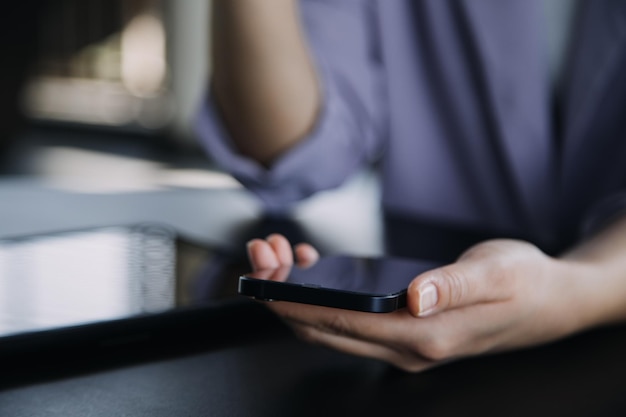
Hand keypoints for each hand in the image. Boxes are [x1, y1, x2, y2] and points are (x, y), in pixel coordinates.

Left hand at [247, 235, 590, 371]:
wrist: (546, 302)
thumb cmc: (523, 283)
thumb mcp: (496, 273)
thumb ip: (454, 285)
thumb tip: (416, 295)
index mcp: (424, 336)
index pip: (341, 323)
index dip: (295, 303)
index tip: (263, 279)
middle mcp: (406, 349)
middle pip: (324, 328)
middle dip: (283, 294)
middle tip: (262, 254)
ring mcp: (401, 344)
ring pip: (331, 326)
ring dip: (297, 295)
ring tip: (279, 254)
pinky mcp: (402, 332)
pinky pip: (348, 320)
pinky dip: (320, 295)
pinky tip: (314, 267)